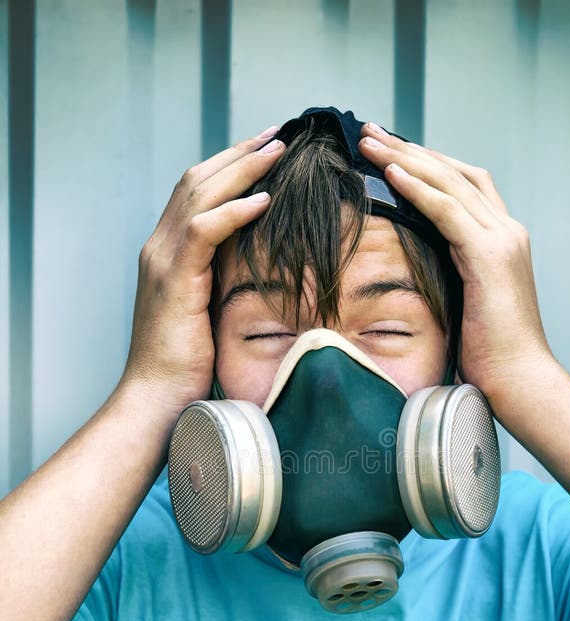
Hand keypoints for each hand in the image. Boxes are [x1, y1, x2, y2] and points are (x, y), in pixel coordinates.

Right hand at [120, 129, 285, 420]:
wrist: (157, 398)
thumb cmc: (187, 366)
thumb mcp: (209, 314)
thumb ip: (223, 283)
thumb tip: (261, 270)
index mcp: (168, 253)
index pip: (196, 194)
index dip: (230, 168)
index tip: (265, 152)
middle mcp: (160, 247)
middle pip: (197, 181)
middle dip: (239, 155)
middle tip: (277, 136)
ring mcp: (163, 260)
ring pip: (199, 194)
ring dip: (242, 169)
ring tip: (277, 152)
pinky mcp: (174, 279)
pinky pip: (204, 230)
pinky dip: (234, 210)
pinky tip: (264, 199)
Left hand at [358, 123, 557, 419]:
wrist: (521, 381)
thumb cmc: (491, 357)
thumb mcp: (464, 307)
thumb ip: (448, 279)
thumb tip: (411, 275)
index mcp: (500, 242)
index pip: (463, 185)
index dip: (426, 165)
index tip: (387, 154)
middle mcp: (506, 230)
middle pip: (454, 172)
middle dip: (409, 149)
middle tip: (369, 132)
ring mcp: (501, 240)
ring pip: (449, 182)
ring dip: (404, 158)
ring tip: (368, 141)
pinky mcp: (489, 255)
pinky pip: (447, 209)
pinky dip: (418, 188)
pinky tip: (390, 173)